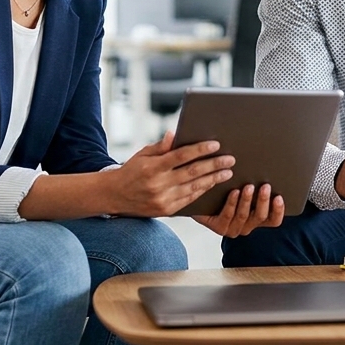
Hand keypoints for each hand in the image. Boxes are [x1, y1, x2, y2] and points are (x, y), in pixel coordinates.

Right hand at [104, 132, 234, 216]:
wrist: (114, 196)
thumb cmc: (131, 171)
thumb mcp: (142, 154)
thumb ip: (160, 146)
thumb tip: (174, 134)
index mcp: (152, 167)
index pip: (180, 156)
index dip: (199, 150)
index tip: (215, 145)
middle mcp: (158, 184)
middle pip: (192, 173)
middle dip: (214, 165)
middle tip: (230, 160)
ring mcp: (163, 199)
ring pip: (194, 188)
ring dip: (213, 179)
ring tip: (227, 172)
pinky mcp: (166, 211)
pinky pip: (189, 200)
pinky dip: (203, 191)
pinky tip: (213, 184)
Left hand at [194, 183, 284, 236]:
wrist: (201, 196)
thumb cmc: (226, 191)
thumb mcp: (245, 186)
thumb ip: (257, 183)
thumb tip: (270, 166)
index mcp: (256, 218)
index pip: (273, 220)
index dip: (278, 211)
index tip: (279, 197)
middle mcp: (247, 226)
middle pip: (260, 217)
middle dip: (263, 201)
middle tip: (265, 186)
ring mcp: (233, 228)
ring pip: (243, 216)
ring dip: (247, 201)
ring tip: (248, 187)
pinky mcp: (219, 227)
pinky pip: (227, 216)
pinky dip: (232, 203)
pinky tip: (234, 191)